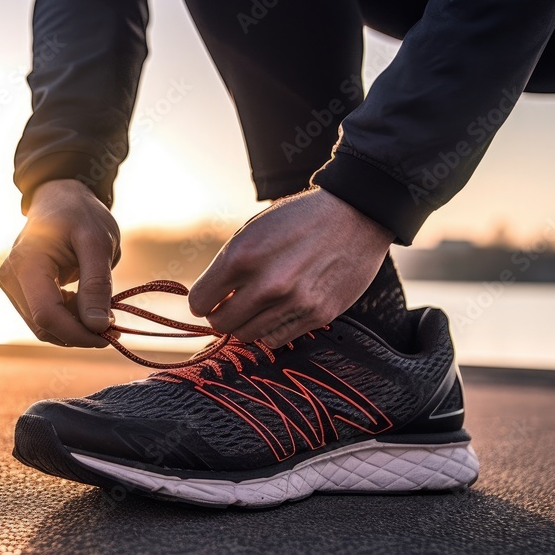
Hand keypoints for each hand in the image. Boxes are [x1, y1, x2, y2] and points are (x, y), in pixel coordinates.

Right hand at [0, 179, 119, 346]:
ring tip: (99, 307)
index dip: (78, 333)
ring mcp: (11, 285)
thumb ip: (96, 285)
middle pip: (44, 326)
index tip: (110, 334)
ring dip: (74, 327)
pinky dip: (66, 319)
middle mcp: (11, 277)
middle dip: (79, 333)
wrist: (60, 199)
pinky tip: (83, 303)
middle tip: (112, 324)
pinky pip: (42, 318)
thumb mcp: (98, 244)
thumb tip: (97, 326)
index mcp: (27, 263)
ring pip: (43, 327)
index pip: (47, 316)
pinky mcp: (18, 291)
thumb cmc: (81, 215)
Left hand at [188, 188, 394, 346]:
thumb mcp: (252, 232)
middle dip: (221, 315)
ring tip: (258, 305)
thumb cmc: (297, 221)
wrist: (354, 216)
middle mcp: (267, 284)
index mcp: (242, 256)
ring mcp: (294, 303)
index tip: (211, 298)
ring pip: (248, 335)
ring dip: (247, 323)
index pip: (200, 302)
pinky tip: (279, 310)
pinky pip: (277, 339)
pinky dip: (272, 329)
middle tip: (231, 305)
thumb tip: (207, 302)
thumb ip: (228, 267)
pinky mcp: (317, 315)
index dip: (203, 300)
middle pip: (222, 324)